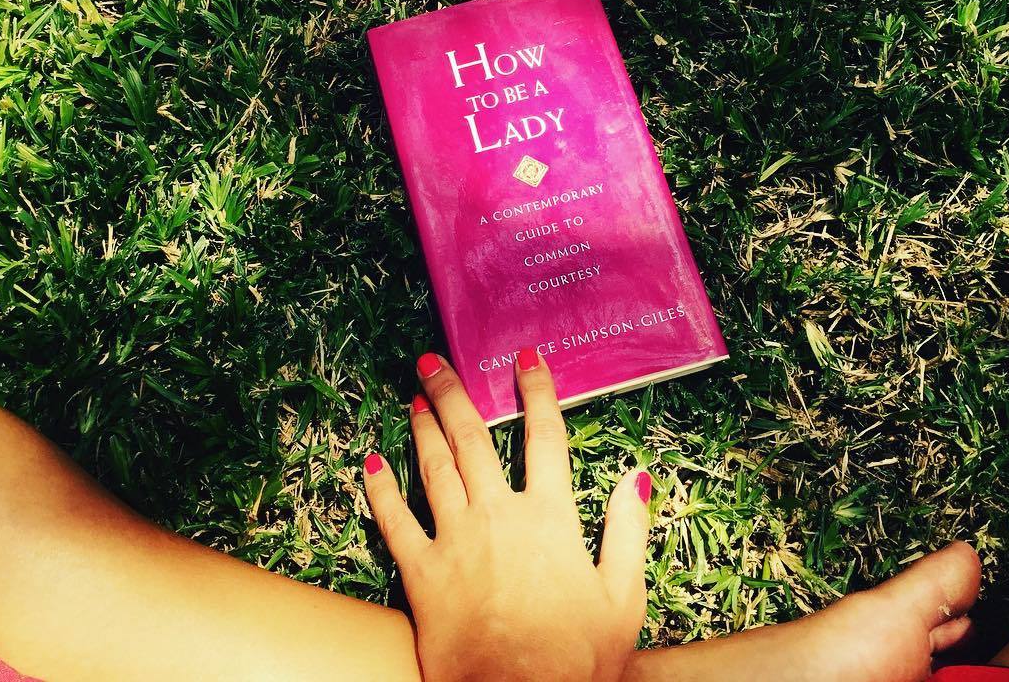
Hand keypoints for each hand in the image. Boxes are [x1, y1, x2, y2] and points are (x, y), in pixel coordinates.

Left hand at [363, 349, 651, 681]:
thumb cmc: (577, 660)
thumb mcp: (623, 598)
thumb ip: (628, 531)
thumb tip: (637, 476)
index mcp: (549, 517)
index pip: (545, 437)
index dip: (537, 392)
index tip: (525, 358)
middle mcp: (498, 515)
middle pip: (473, 439)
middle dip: (452, 393)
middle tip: (433, 360)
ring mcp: (455, 541)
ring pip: (434, 468)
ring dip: (422, 427)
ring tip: (413, 397)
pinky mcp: (422, 574)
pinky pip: (395, 523)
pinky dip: (381, 491)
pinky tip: (371, 463)